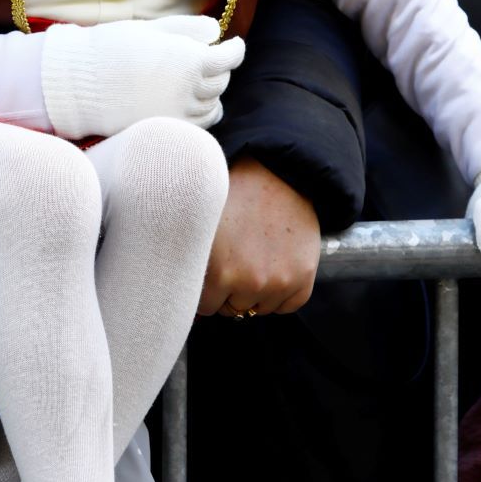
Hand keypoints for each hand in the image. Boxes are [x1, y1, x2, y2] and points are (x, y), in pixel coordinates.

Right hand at [41, 16, 244, 139]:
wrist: (81, 83)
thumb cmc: (113, 47)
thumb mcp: (152, 28)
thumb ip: (187, 28)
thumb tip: (215, 31)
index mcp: (189, 60)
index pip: (229, 58)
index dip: (235, 49)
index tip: (233, 44)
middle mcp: (190, 90)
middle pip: (222, 82)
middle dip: (220, 68)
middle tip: (209, 59)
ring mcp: (179, 113)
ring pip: (213, 107)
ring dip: (212, 93)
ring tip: (198, 82)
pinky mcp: (166, 129)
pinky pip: (198, 126)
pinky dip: (201, 114)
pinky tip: (190, 103)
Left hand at [198, 156, 320, 316]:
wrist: (275, 172)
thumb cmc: (231, 196)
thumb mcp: (198, 227)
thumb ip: (186, 265)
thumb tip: (176, 305)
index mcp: (217, 272)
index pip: (205, 307)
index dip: (206, 287)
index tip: (211, 267)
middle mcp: (249, 282)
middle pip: (231, 309)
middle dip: (229, 290)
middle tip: (235, 256)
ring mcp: (279, 282)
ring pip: (258, 309)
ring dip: (255, 292)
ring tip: (254, 256)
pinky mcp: (303, 278)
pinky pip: (288, 306)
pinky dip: (282, 294)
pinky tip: (275, 264)